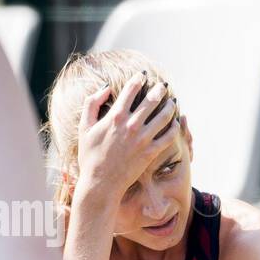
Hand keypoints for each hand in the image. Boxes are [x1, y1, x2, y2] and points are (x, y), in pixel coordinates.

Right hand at [74, 73, 179, 203]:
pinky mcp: (151, 152)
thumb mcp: (84, 126)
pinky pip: (168, 136)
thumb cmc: (90, 155)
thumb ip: (92, 103)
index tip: (144, 75)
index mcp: (115, 116)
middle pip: (151, 100)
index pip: (131, 90)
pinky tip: (175, 122)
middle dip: (159, 89)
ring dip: (170, 106)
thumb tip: (106, 88)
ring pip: (164, 116)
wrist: (100, 183)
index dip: (139, 79)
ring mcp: (143, 139)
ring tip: (172, 101)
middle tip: (164, 85)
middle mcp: (131, 125)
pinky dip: (174, 127)